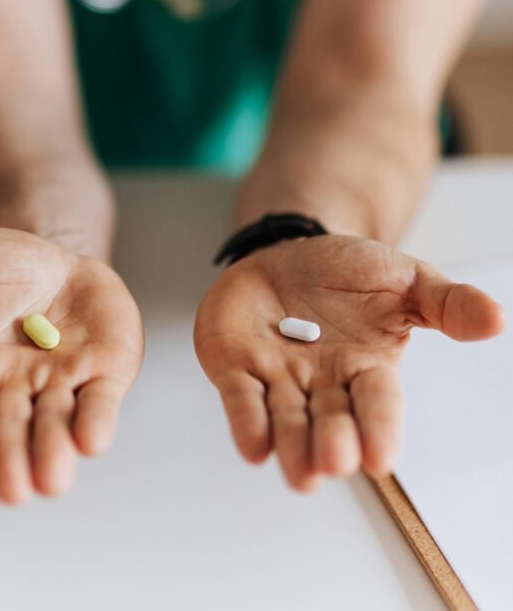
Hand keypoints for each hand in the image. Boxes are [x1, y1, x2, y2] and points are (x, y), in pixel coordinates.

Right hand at [0, 228, 143, 503]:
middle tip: (13, 489)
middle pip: (10, 430)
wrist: (53, 266)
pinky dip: (97, 420)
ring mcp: (61, 384)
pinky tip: (94, 440)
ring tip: (52, 479)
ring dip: (55, 451)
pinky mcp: (103, 373)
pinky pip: (100, 400)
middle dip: (12, 459)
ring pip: (56, 424)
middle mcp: (14, 387)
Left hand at [194, 236, 505, 490]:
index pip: (377, 404)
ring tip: (300, 472)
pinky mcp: (237, 368)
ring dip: (291, 445)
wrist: (290, 251)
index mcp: (368, 368)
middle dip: (332, 443)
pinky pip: (241, 398)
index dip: (379, 429)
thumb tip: (496, 318)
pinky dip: (246, 421)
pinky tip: (253, 445)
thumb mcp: (404, 278)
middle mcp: (324, 384)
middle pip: (330, 421)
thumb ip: (446, 303)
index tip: (381, 458)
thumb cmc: (349, 273)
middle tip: (335, 463)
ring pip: (285, 420)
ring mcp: (278, 378)